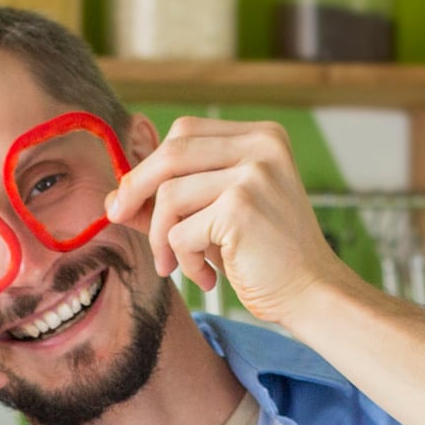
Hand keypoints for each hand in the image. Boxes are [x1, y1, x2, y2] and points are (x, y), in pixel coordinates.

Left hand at [104, 116, 346, 327]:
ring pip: (169, 196)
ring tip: (179, 265)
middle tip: (118, 216)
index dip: (149, 163)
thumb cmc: (264, 257)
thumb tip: (113, 196)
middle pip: (171, 153)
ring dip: (162, 239)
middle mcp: (261, 146)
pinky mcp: (240, 207)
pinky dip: (184, 261)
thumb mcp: (216, 216)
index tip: (129, 197)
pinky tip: (208, 276)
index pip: (185, 132)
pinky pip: (179, 232)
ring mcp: (254, 173)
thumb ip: (174, 198)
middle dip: (135, 189)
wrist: (310, 292)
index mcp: (261, 136)